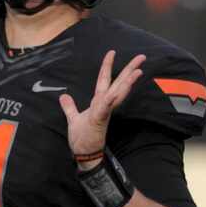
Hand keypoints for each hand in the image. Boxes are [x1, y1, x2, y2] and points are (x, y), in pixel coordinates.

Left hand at [59, 51, 145, 166]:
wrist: (84, 154)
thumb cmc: (82, 138)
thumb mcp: (73, 118)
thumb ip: (69, 107)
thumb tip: (63, 96)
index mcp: (98, 102)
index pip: (104, 80)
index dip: (107, 66)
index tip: (112, 52)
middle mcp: (104, 105)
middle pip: (118, 83)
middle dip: (129, 70)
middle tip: (142, 56)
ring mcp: (103, 112)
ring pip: (117, 94)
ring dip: (127, 83)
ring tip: (137, 71)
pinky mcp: (99, 121)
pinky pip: (104, 109)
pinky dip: (108, 101)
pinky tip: (113, 93)